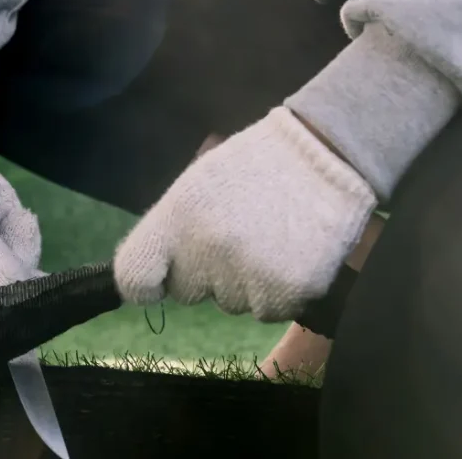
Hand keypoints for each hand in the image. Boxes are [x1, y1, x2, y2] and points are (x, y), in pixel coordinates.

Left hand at [112, 107, 377, 321]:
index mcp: (177, 218)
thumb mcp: (197, 184)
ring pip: (231, 303)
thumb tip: (154, 275)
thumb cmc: (255, 165)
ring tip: (270, 236)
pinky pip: (269, 311)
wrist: (327, 149)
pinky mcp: (289, 292)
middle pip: (187, 292)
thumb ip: (171, 230)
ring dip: (245, 281)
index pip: (134, 277)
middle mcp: (207, 252)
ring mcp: (249, 275)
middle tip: (236, 236)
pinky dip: (278, 291)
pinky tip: (291, 252)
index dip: (144, 284)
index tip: (158, 281)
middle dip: (204, 274)